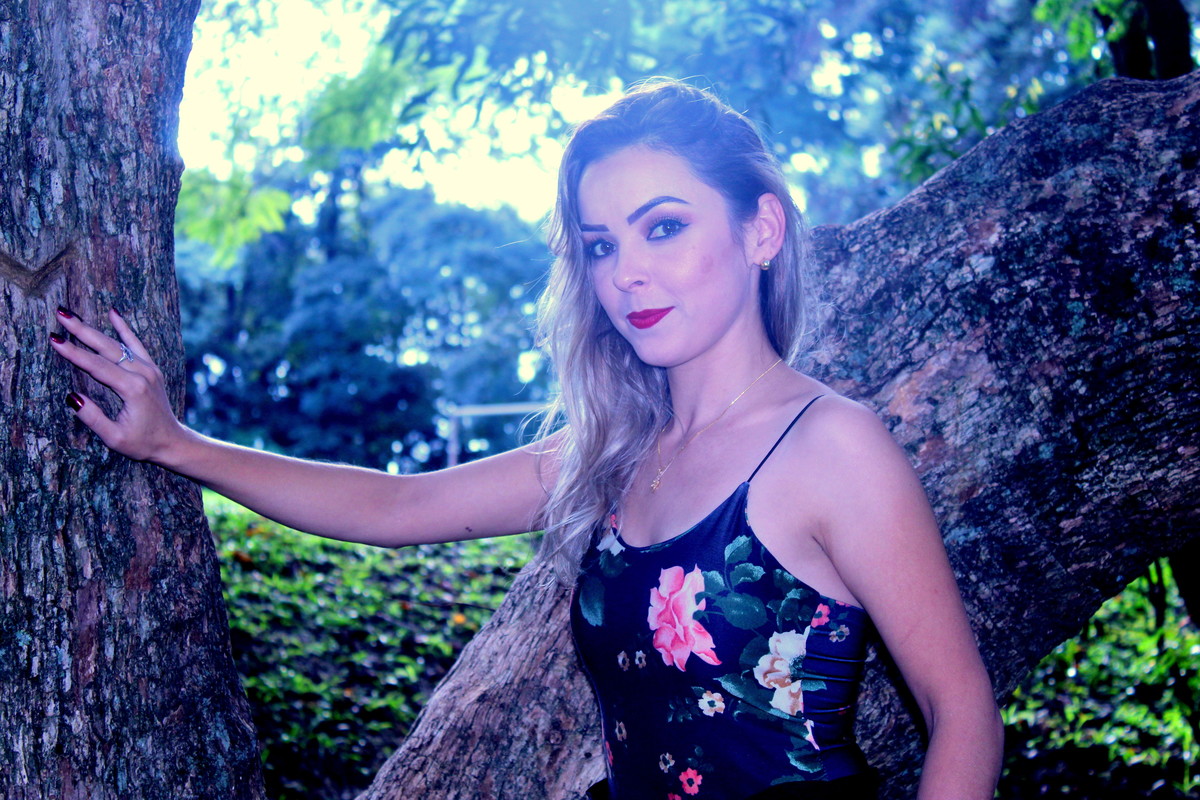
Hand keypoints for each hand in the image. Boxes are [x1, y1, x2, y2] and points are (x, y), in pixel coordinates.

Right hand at [50, 307, 187, 462]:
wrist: (172, 441)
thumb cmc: (142, 443)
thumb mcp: (114, 437)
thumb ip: (93, 417)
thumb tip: (72, 396)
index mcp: (132, 389)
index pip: (96, 366)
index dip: (74, 352)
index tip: (54, 339)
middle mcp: (142, 374)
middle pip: (106, 348)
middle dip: (81, 330)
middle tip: (60, 314)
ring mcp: (149, 369)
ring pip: (118, 344)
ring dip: (94, 328)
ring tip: (73, 314)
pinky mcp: (152, 369)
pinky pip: (136, 344)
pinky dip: (125, 329)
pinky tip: (114, 313)